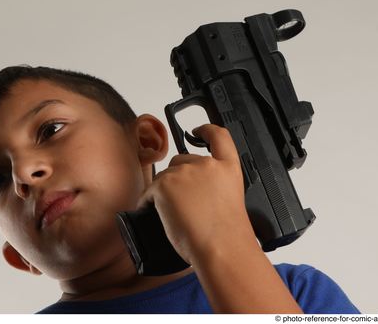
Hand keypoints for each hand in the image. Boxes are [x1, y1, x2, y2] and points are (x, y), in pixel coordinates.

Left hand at [138, 124, 257, 265]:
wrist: (221, 247)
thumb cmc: (227, 235)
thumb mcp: (229, 201)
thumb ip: (214, 187)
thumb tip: (195, 193)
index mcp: (228, 168)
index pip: (219, 136)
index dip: (206, 130)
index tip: (198, 130)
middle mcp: (206, 164)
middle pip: (180, 161)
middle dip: (177, 180)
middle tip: (183, 206)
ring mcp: (184, 172)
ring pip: (163, 178)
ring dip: (163, 194)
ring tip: (175, 217)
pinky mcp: (164, 185)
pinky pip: (148, 193)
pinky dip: (149, 204)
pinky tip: (159, 217)